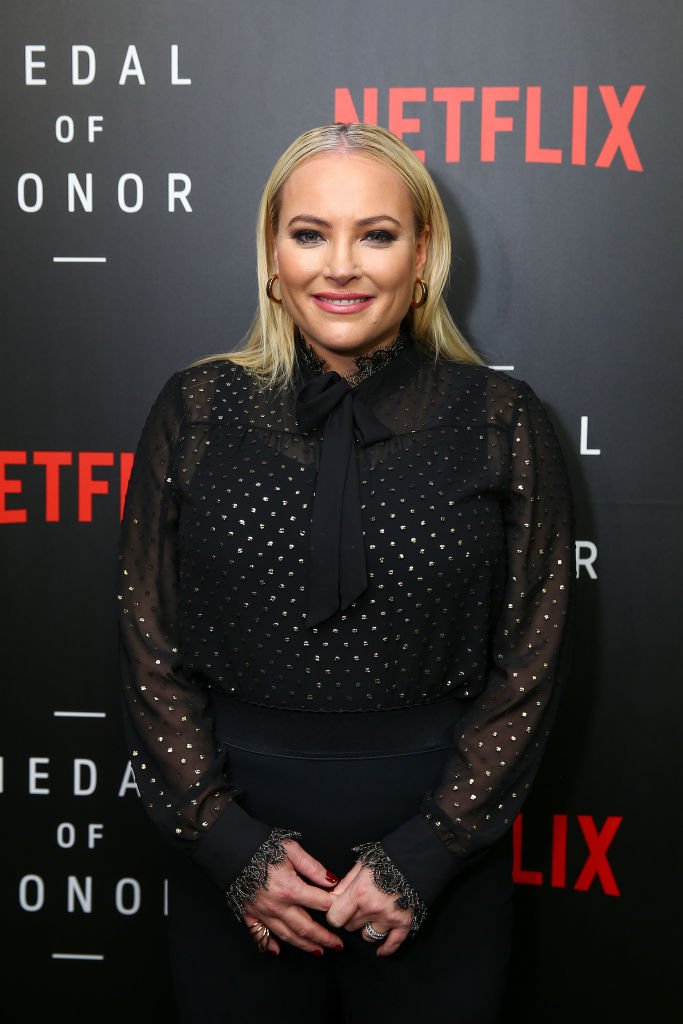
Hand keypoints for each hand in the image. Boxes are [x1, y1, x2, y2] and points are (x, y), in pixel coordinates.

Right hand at [242, 838, 343, 956]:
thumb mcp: (291, 850)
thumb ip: (312, 867)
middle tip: (338, 946)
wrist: (231, 848)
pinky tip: (277, 951)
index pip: (319, 903)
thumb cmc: (261, 846)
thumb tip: (332, 880)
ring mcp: (262, 913)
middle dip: (324, 938)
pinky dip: (269, 944)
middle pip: (305, 927)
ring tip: (318, 951)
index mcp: (290, 888)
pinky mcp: (248, 913)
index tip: (343, 911)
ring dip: (304, 945)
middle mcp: (277, 906)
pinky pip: (259, 935)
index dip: (333, 907)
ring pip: (287, 935)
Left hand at [326, 861, 412, 956]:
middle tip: (356, 906)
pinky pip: (392, 943)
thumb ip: (346, 883)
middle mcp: (373, 908)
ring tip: (371, 915)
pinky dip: (386, 949)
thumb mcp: (363, 864)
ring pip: (367, 936)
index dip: (334, 913)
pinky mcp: (405, 923)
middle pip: (350, 926)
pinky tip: (380, 951)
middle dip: (350, 917)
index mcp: (360, 891)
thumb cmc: (390, 857)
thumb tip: (332, 897)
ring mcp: (389, 918)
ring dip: (366, 927)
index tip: (338, 908)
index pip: (335, 918)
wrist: (419, 857)